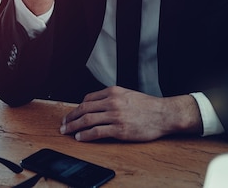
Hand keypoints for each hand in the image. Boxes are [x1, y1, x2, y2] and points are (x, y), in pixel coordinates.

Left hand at [59, 87, 202, 141]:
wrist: (164, 114)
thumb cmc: (148, 106)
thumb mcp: (127, 94)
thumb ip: (112, 98)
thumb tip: (96, 105)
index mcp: (113, 91)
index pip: (88, 99)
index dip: (77, 107)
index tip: (71, 114)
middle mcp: (112, 102)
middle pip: (84, 109)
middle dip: (70, 117)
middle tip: (63, 123)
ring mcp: (115, 116)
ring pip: (87, 120)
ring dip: (74, 126)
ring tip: (67, 131)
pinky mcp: (119, 129)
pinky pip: (97, 132)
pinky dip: (85, 135)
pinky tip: (80, 137)